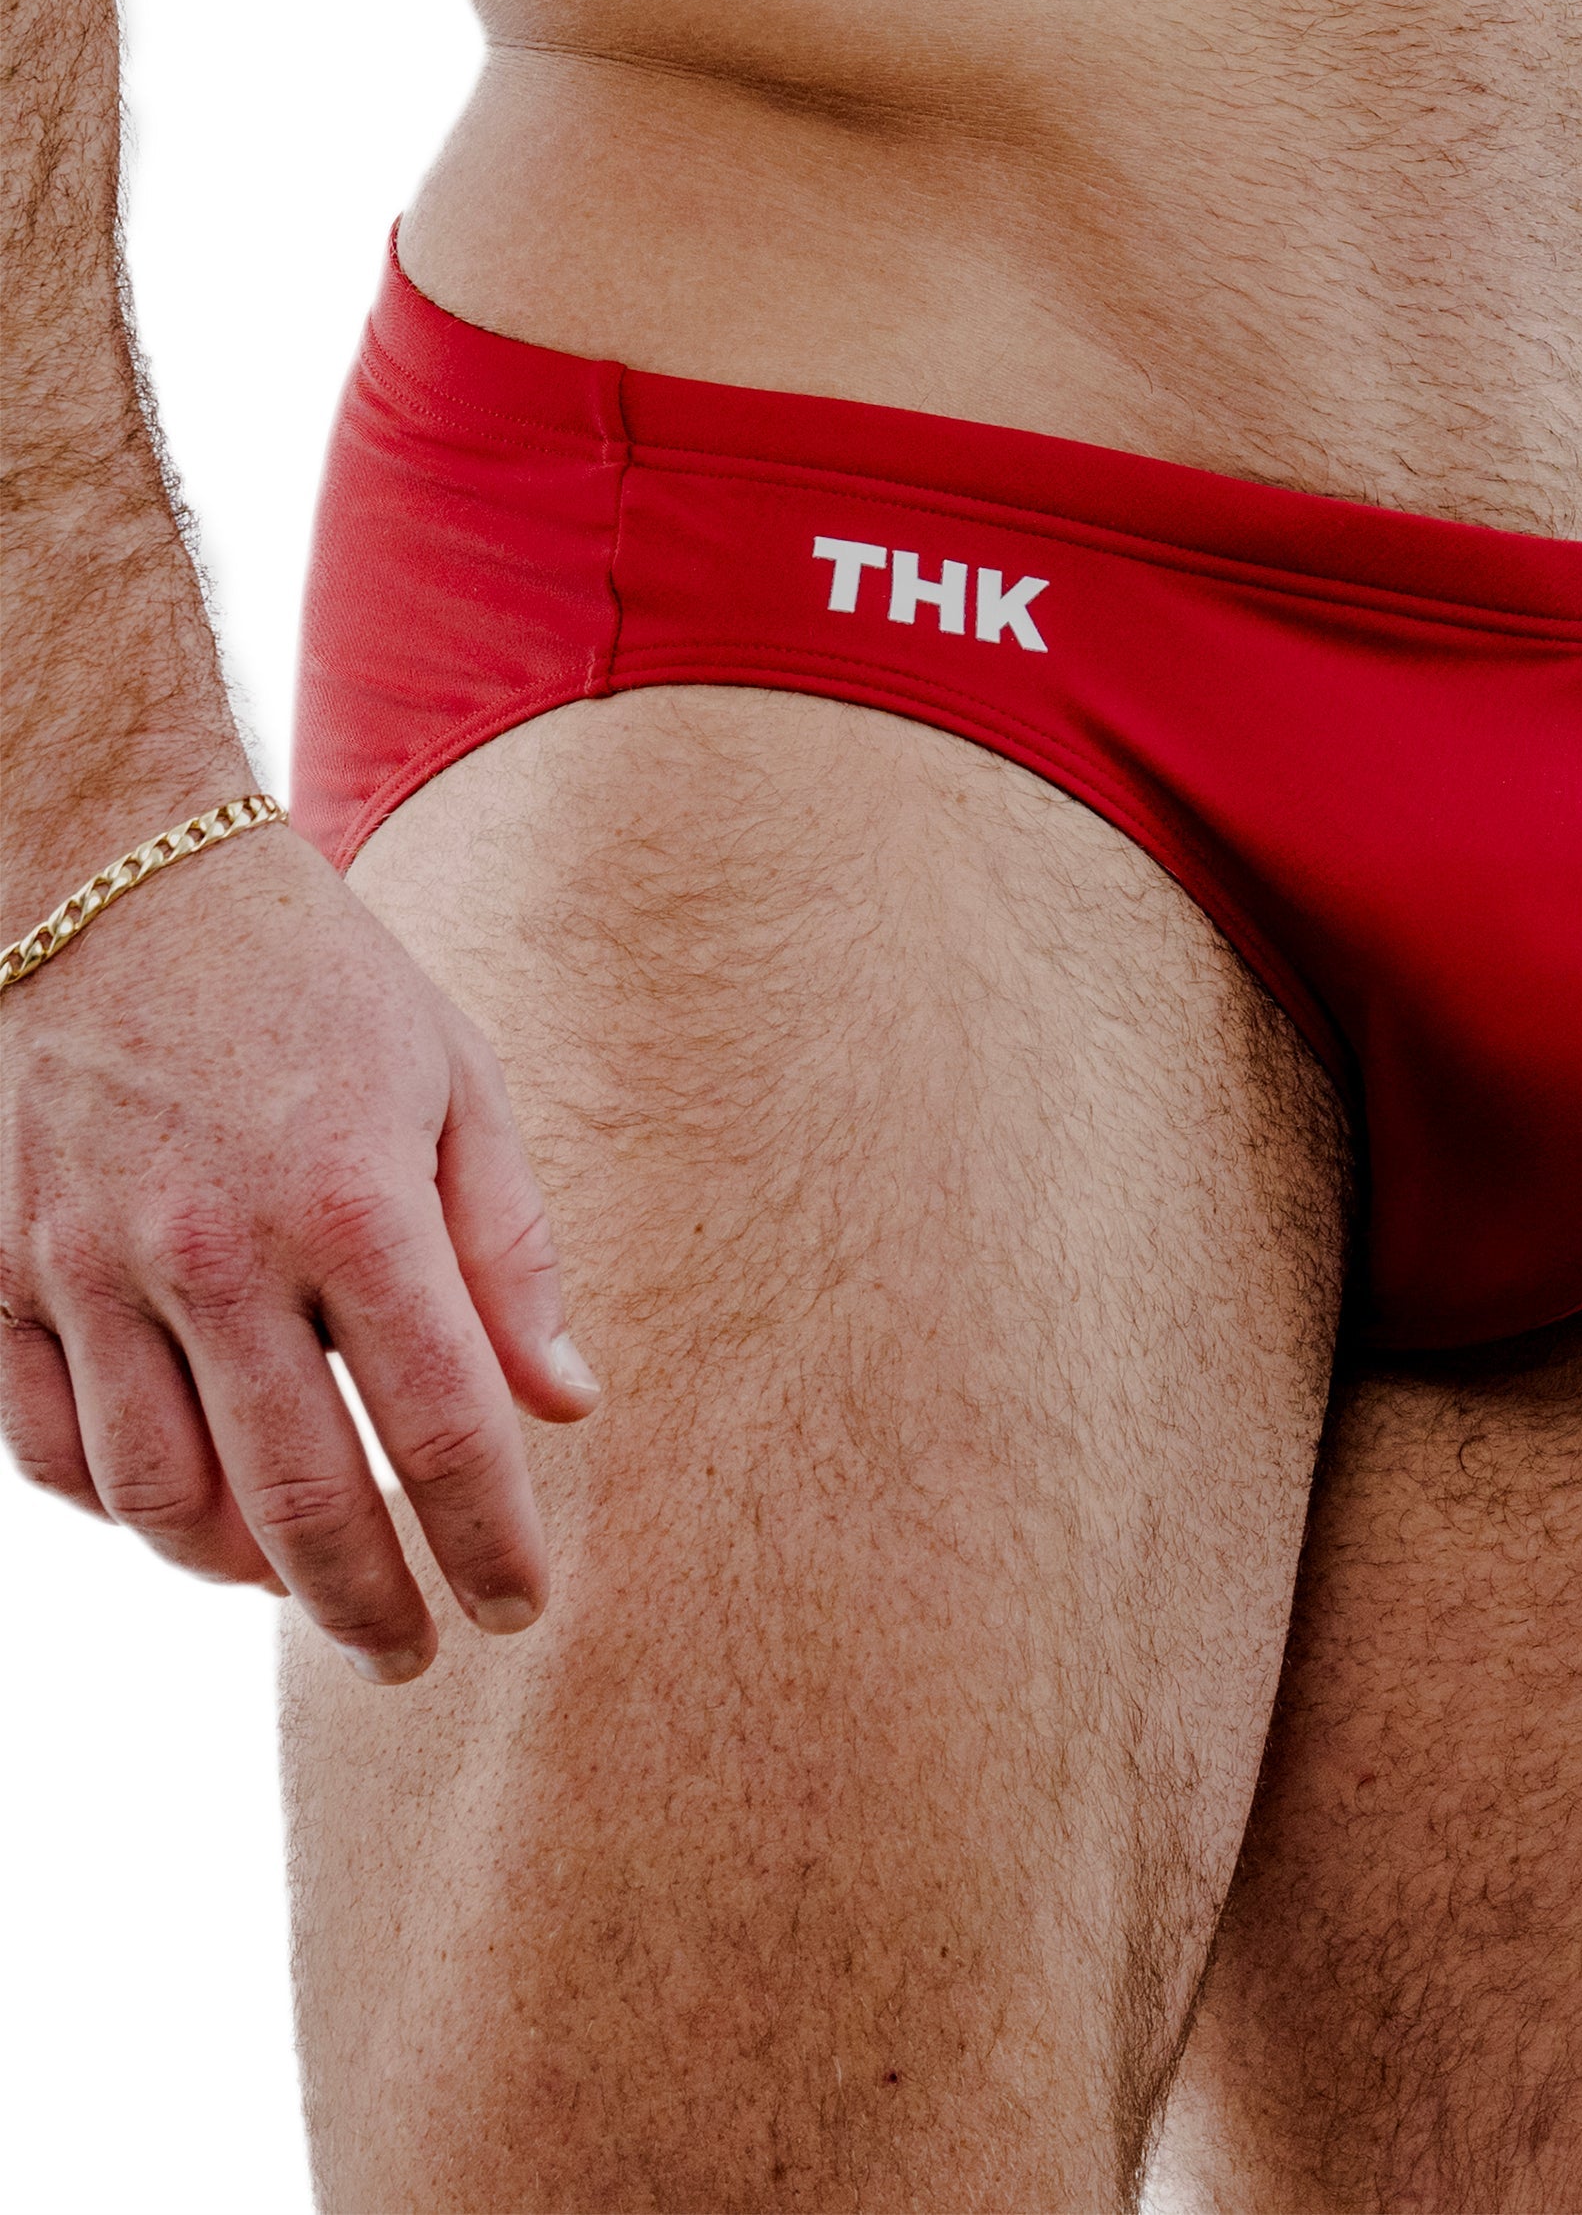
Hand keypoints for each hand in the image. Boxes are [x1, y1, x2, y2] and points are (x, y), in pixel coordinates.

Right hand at [0, 819, 598, 1680]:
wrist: (120, 884)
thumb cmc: (323, 985)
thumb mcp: (458, 1088)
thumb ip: (511, 1255)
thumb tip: (566, 1406)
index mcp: (354, 1206)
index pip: (441, 1432)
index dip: (488, 1543)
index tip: (519, 1607)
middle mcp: (216, 1255)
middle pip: (298, 1500)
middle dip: (370, 1606)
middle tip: (414, 1657)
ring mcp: (89, 1269)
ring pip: (161, 1498)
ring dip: (242, 1575)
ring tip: (308, 1587)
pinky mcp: (1, 1270)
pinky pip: (45, 1447)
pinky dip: (119, 1509)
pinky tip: (185, 1514)